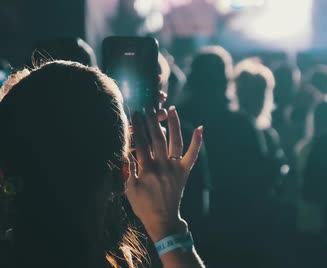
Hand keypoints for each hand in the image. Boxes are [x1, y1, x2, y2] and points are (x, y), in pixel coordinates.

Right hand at [126, 106, 202, 241]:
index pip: (141, 143)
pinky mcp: (185, 171)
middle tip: (148, 106)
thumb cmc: (143, 205)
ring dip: (173, 124)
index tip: (134, 113)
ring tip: (171, 109)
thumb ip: (129, 168)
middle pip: (157, 138)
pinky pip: (193, 154)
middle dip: (151, 120)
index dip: (137, 127)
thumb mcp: (129, 188)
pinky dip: (197, 141)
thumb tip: (126, 149)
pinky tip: (200, 127)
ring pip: (175, 141)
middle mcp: (162, 166)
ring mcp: (175, 168)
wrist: (163, 219)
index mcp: (147, 170)